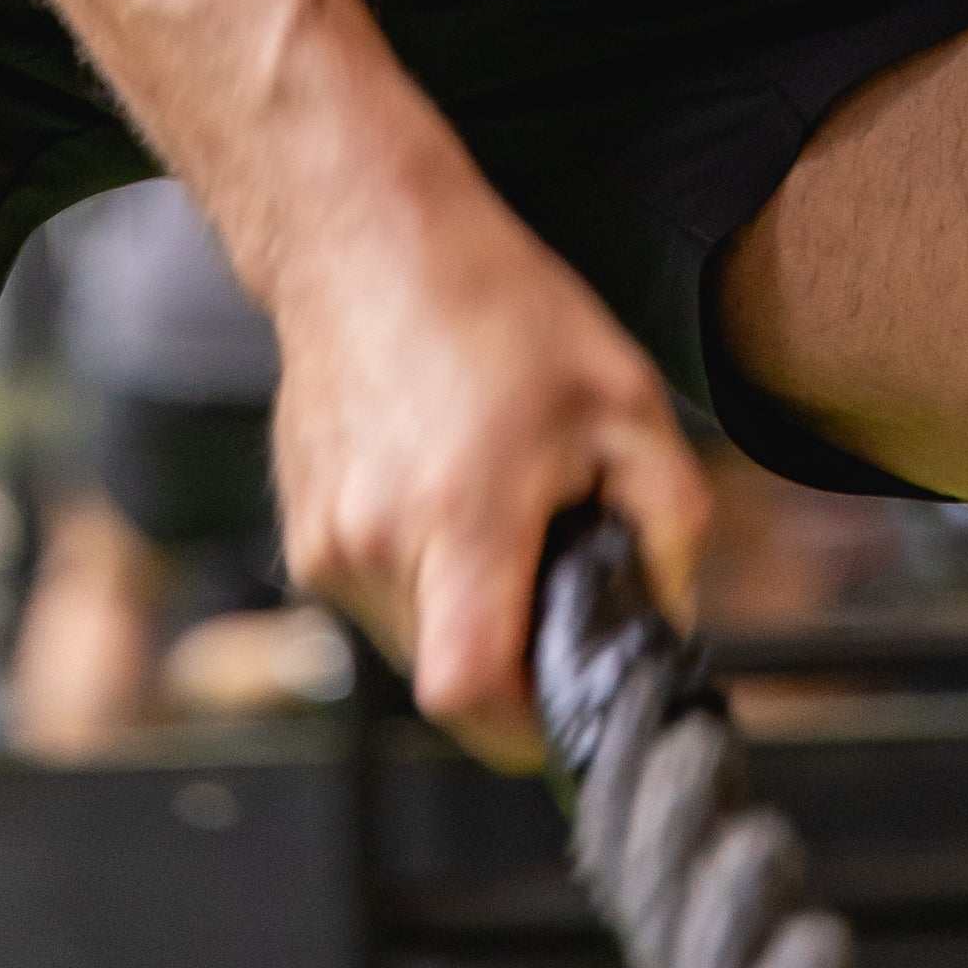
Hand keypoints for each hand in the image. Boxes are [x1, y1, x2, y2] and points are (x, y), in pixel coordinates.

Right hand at [263, 140, 708, 768]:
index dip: (525, 727)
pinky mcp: (299, 536)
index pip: (471, 693)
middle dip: (511, 651)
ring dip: (464, 612)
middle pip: (448, 678)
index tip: (566, 701)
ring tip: (491, 508)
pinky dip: (422, 575)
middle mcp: (373, 542)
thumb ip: (668, 525)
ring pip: (411, 644)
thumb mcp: (624, 399)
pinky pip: (375, 600)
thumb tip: (666, 621)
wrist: (365, 240)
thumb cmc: (494, 305)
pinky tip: (443, 490)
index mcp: (460, 513)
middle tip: (549, 569)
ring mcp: (322, 545)